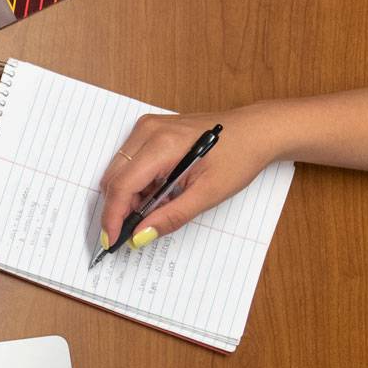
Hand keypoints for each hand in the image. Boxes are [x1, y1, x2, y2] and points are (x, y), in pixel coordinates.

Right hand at [97, 104, 287, 248]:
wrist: (255, 131)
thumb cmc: (239, 157)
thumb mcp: (209, 194)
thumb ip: (171, 216)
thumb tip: (141, 235)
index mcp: (162, 144)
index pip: (122, 185)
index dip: (113, 215)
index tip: (112, 240)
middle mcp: (147, 131)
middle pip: (114, 178)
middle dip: (119, 208)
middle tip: (135, 231)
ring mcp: (146, 127)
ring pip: (117, 171)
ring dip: (127, 196)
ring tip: (153, 210)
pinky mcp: (148, 130)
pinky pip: (127, 162)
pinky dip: (135, 184)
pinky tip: (156, 193)